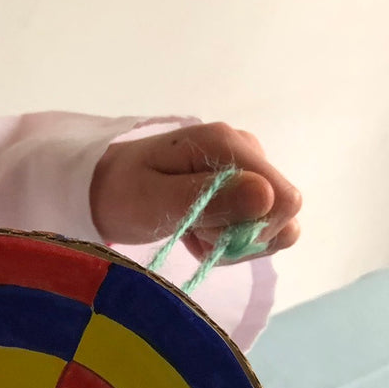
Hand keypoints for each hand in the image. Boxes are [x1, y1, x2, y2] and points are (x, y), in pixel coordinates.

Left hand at [90, 121, 301, 260]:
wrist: (104, 189)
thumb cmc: (122, 194)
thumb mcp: (155, 201)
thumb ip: (209, 199)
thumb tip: (268, 197)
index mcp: (229, 145)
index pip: (284, 201)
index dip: (250, 230)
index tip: (204, 231)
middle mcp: (248, 151)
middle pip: (281, 216)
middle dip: (237, 238)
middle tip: (192, 232)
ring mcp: (248, 170)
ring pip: (270, 227)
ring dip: (229, 242)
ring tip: (191, 231)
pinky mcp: (243, 189)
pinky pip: (255, 229)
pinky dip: (225, 241)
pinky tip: (196, 231)